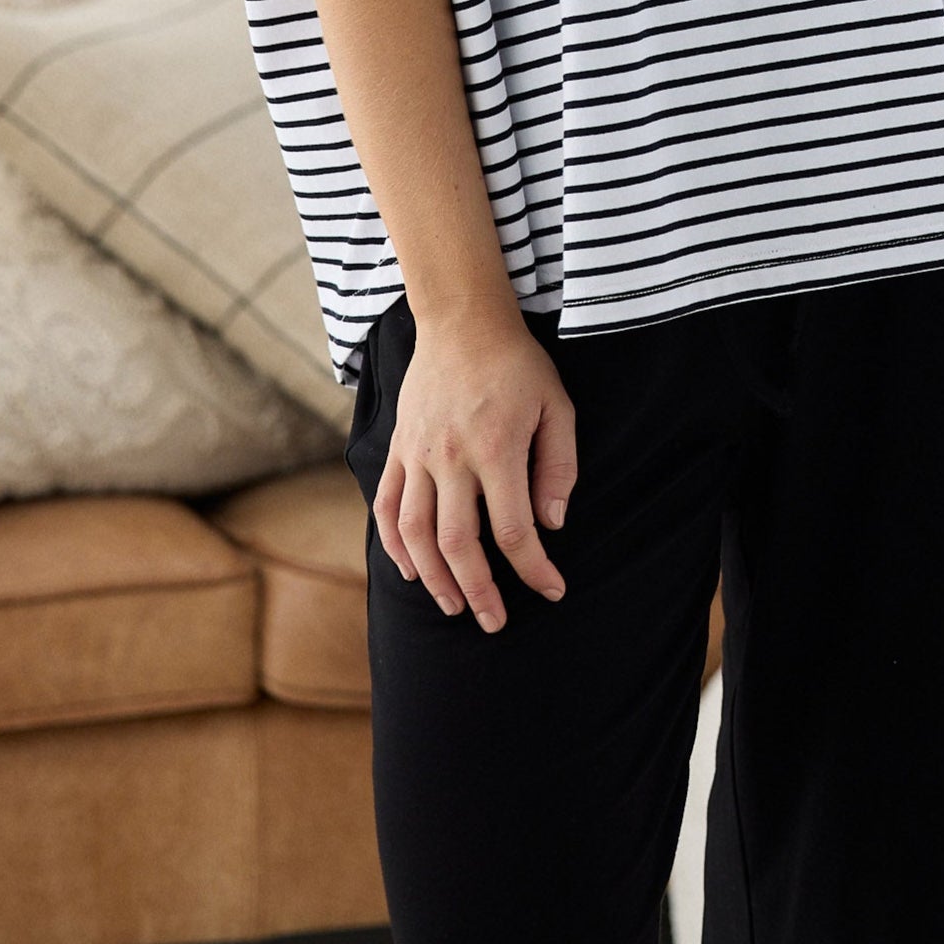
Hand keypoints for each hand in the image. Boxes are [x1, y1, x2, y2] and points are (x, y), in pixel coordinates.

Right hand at [373, 306, 576, 632]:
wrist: (463, 320)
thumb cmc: (518, 364)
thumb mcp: (557, 406)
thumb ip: (559, 467)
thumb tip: (552, 524)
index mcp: (496, 449)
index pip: (514, 530)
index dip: (534, 569)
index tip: (552, 590)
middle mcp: (451, 458)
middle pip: (459, 545)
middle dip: (479, 592)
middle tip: (494, 622)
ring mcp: (417, 455)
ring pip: (416, 534)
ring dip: (434, 579)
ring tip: (454, 606)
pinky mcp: (398, 448)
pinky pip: (385, 506)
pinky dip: (394, 545)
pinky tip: (410, 570)